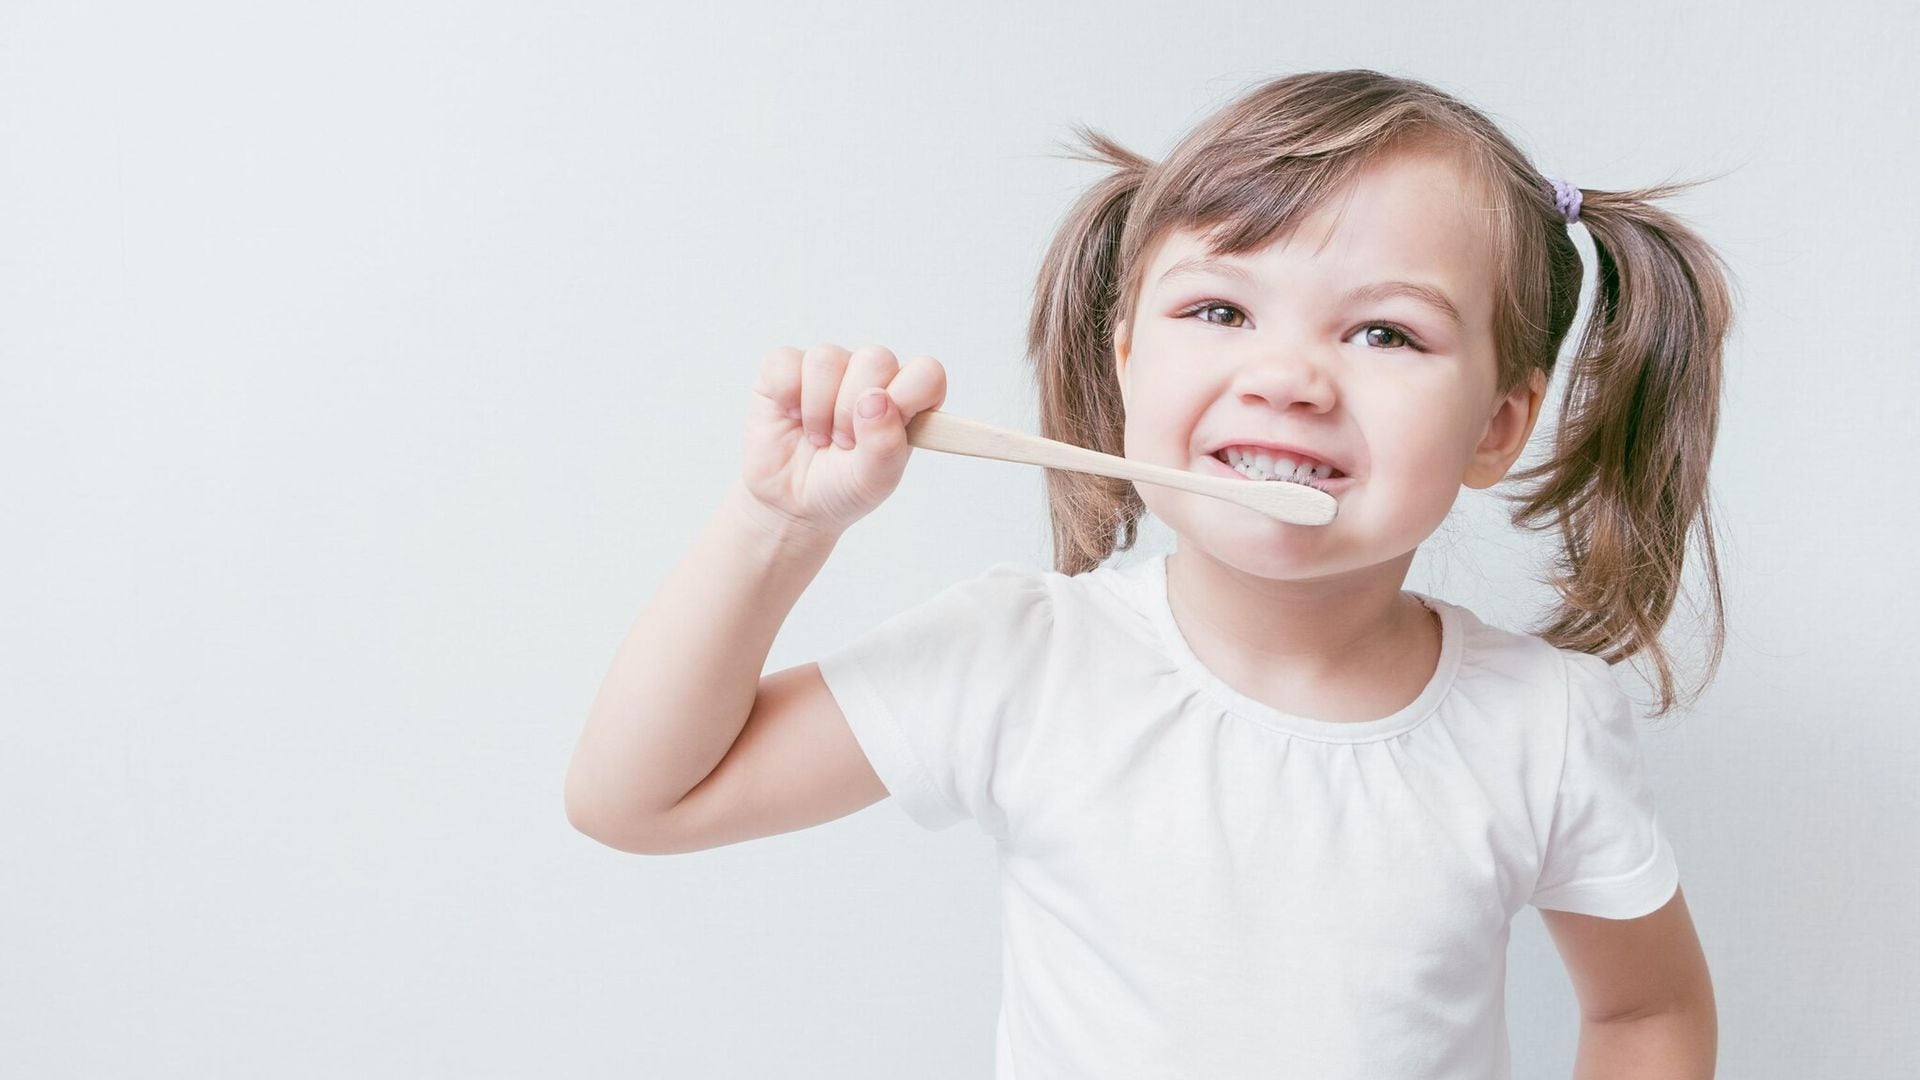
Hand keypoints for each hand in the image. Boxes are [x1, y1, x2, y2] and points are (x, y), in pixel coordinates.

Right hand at [740, 343, 947, 538]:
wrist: (791, 502)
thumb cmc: (841, 486)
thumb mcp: (873, 480)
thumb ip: (885, 444)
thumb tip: (876, 399)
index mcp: (904, 398)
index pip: (926, 373)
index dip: (907, 398)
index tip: (882, 433)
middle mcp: (870, 376)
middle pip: (876, 359)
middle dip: (853, 409)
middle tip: (844, 443)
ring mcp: (829, 369)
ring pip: (828, 359)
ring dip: (818, 408)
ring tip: (818, 436)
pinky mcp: (786, 367)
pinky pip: (786, 361)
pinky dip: (786, 394)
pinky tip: (791, 416)